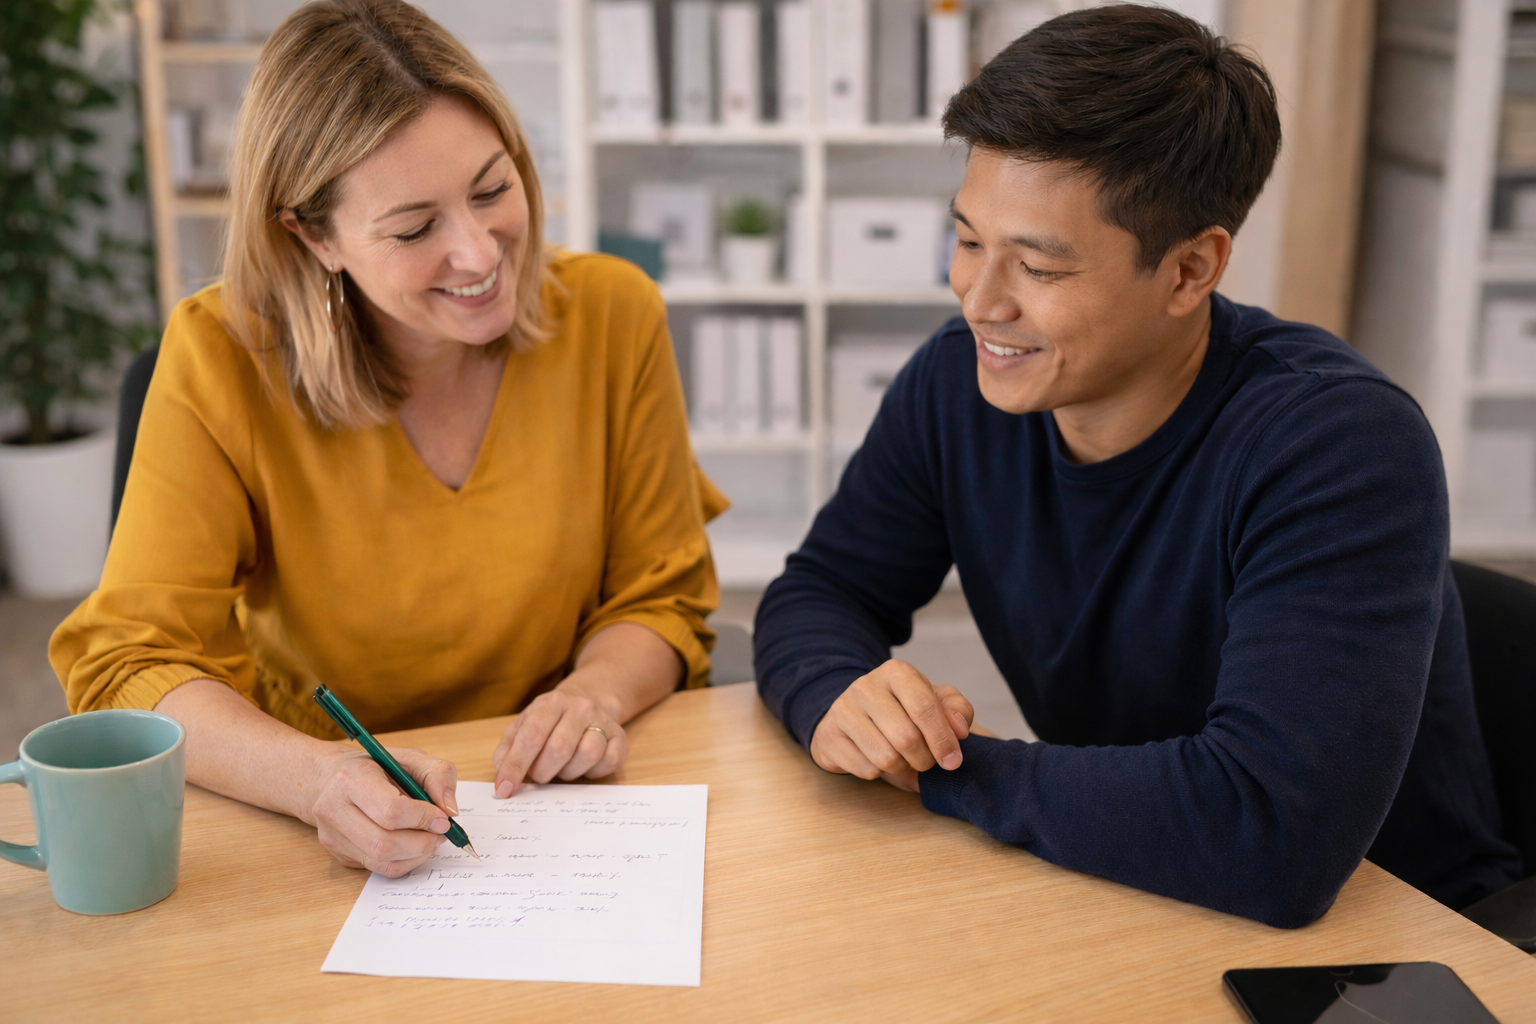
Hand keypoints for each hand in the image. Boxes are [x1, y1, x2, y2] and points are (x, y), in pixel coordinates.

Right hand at [307, 745, 459, 876]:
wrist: (332, 779)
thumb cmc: (377, 767)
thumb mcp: (411, 757)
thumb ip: (438, 775)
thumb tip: (450, 810)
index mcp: (351, 779)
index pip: (390, 811)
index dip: (423, 818)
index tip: (442, 818)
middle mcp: (334, 810)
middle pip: (385, 844)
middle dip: (423, 842)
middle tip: (440, 832)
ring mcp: (333, 836)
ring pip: (383, 861)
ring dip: (417, 855)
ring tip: (428, 837)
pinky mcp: (340, 855)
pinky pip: (379, 869)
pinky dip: (405, 861)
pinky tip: (412, 845)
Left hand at [492, 687, 627, 797]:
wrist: (588, 703)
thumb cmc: (550, 722)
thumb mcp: (524, 726)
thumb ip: (508, 749)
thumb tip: (504, 776)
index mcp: (551, 702)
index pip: (531, 736)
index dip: (516, 766)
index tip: (505, 789)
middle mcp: (580, 707)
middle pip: (559, 748)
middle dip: (543, 771)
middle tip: (539, 775)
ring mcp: (603, 721)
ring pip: (587, 755)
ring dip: (568, 772)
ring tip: (562, 768)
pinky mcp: (620, 737)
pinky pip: (609, 762)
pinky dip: (593, 772)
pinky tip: (584, 767)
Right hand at [809, 660, 973, 788]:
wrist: (852, 715)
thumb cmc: (900, 709)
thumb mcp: (933, 701)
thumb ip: (956, 709)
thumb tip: (960, 730)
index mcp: (896, 672)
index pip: (924, 707)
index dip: (943, 738)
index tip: (953, 760)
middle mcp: (866, 686)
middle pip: (907, 738)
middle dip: (924, 759)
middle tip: (925, 760)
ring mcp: (843, 710)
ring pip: (886, 757)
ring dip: (902, 767)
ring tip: (901, 757)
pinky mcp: (829, 736)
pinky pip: (866, 769)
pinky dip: (879, 773)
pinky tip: (875, 758)